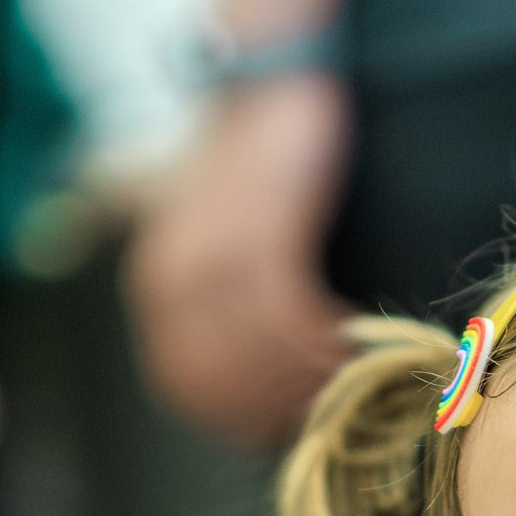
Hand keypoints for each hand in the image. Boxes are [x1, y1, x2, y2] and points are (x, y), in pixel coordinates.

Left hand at [127, 71, 354, 448]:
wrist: (269, 86)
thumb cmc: (266, 176)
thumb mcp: (233, 256)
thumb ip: (238, 320)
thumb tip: (271, 406)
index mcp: (156, 295)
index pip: (196, 390)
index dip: (251, 421)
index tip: (302, 429)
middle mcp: (165, 283)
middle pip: (229, 381)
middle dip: (287, 405)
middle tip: (343, 409)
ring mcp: (203, 259)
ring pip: (263, 353)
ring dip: (316, 374)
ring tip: (359, 375)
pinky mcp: (249, 234)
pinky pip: (290, 315)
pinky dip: (329, 336)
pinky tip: (358, 334)